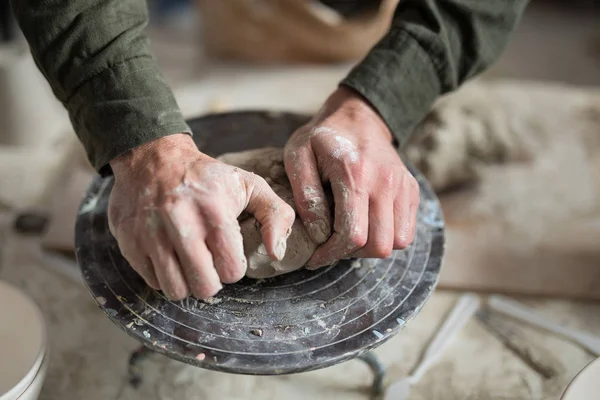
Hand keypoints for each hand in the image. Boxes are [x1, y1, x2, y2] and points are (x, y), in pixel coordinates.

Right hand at [108, 134, 294, 299]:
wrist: (153, 157)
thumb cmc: (207, 177)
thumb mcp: (249, 184)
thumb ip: (276, 215)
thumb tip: (277, 253)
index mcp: (214, 211)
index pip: (231, 269)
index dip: (234, 267)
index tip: (228, 254)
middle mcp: (179, 223)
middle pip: (204, 286)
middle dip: (212, 281)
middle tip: (210, 264)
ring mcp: (150, 234)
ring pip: (175, 290)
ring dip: (187, 282)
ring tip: (190, 262)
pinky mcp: (129, 242)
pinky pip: (152, 282)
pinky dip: (164, 275)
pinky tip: (170, 255)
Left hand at [284, 86, 419, 267]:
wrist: (358, 115)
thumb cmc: (322, 137)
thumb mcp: (298, 155)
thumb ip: (305, 195)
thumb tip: (318, 233)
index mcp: (355, 173)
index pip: (353, 234)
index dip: (331, 254)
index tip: (315, 256)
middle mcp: (386, 182)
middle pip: (379, 245)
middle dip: (351, 254)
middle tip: (332, 246)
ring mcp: (403, 186)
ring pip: (397, 242)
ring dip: (371, 248)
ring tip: (349, 235)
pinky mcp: (411, 190)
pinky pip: (406, 231)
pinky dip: (387, 237)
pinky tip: (365, 224)